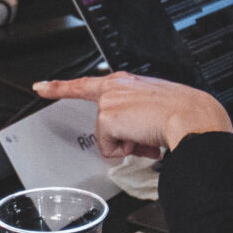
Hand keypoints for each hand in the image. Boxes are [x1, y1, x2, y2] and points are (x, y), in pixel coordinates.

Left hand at [34, 72, 232, 159]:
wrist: (192, 117)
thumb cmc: (184, 114)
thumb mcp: (156, 110)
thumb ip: (138, 119)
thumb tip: (137, 143)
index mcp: (128, 82)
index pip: (86, 84)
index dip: (60, 87)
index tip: (40, 87)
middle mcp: (116, 87)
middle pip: (101, 123)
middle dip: (122, 139)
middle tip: (147, 134)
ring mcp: (110, 101)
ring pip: (108, 138)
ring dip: (130, 144)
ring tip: (150, 134)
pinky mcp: (108, 117)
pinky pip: (110, 149)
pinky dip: (128, 150)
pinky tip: (144, 138)